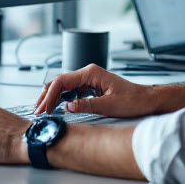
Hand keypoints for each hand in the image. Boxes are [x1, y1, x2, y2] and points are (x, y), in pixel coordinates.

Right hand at [34, 64, 155, 117]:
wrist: (146, 100)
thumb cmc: (132, 100)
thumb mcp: (108, 106)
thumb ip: (86, 105)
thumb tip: (66, 107)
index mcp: (91, 73)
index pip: (63, 81)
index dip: (50, 95)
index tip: (43, 108)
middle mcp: (89, 73)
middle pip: (60, 82)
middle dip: (47, 96)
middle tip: (38, 110)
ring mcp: (89, 79)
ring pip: (64, 86)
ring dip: (53, 97)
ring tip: (43, 110)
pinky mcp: (91, 87)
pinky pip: (72, 91)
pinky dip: (62, 99)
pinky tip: (57, 107)